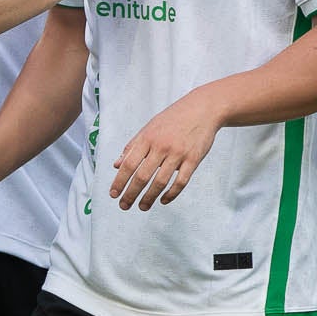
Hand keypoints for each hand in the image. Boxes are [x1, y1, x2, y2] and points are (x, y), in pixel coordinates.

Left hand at [110, 88, 223, 209]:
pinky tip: (163, 200)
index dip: (119, 181)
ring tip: (142, 206)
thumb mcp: (149, 127)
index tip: (114, 194)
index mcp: (147, 138)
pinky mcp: (193, 159)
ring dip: (149, 197)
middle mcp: (161, 146)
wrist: (203, 109)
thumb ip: (133, 146)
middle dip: (131, 194)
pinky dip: (171, 194)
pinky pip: (181, 181)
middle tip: (124, 205)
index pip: (128, 164)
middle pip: (142, 176)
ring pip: (160, 181)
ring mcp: (178, 153)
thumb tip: (117, 165)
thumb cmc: (174, 118)